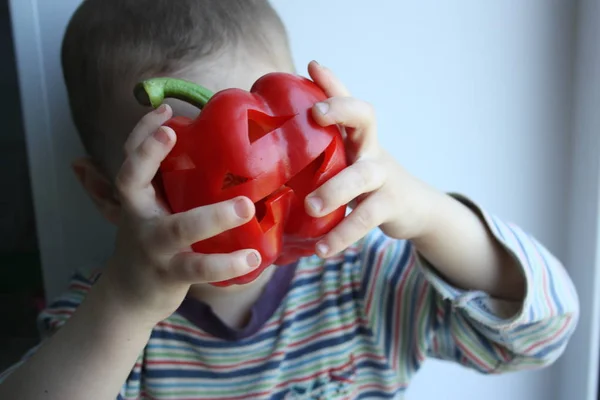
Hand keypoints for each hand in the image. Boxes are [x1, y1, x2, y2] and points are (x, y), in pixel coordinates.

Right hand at [101, 105, 261, 326]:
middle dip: (149, 154)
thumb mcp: (141, 210)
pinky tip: (252, 258)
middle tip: (171, 131)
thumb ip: (147, 183)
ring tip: (246, 207)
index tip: (163, 110)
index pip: (128, 157)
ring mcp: (154, 247)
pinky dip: (226, 265)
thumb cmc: (148, 241)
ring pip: (178, 229)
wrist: (130, 295)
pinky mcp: (171, 274)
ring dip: (212, 217)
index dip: (140, 133)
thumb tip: (126, 155)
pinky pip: (199, 269)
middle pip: (133, 181)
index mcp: (137, 198)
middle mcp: (139, 218)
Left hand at [304, 61, 442, 256]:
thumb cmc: (368, 176)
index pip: (349, 101)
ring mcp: (383, 177)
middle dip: (341, 111)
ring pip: (362, 176)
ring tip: (310, 208)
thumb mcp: (350, 154)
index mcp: (358, 136)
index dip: (335, 85)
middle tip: (315, 115)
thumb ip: (329, 130)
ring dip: (336, 190)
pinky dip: (343, 235)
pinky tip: (322, 250)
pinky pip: (365, 219)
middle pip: (365, 119)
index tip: (313, 68)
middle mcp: (372, 148)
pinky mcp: (390, 206)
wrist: (414, 207)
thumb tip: (299, 95)